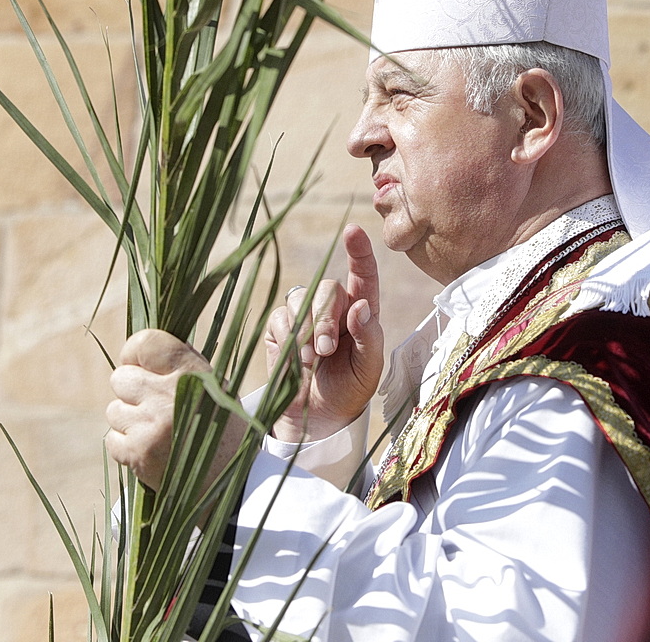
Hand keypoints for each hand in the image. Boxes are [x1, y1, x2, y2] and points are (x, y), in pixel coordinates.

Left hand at [105, 329, 241, 493]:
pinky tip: (152, 450)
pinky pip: (112, 438)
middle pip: (120, 377)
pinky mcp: (138, 453)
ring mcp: (151, 425)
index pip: (144, 342)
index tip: (140, 365)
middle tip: (153, 406)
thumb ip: (178, 365)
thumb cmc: (221, 428)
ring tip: (157, 431)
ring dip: (129, 420)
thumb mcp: (214, 386)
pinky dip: (127, 445)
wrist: (233, 484)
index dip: (135, 352)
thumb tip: (140, 349)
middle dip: (131, 391)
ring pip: (113, 410)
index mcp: (192, 372)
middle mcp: (169, 395)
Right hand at [266, 224, 383, 442]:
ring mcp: (304, 315)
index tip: (353, 232)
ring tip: (311, 360)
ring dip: (306, 329)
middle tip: (326, 350)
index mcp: (362, 311)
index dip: (359, 251)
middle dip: (325, 319)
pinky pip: (280, 317)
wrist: (317, 417)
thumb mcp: (369, 368)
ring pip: (301, 297)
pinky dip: (288, 338)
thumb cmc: (350, 389)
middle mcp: (334, 307)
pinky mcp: (280, 327)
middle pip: (327, 288)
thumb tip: (361, 305)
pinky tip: (295, 361)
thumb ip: (370, 337)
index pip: (363, 274)